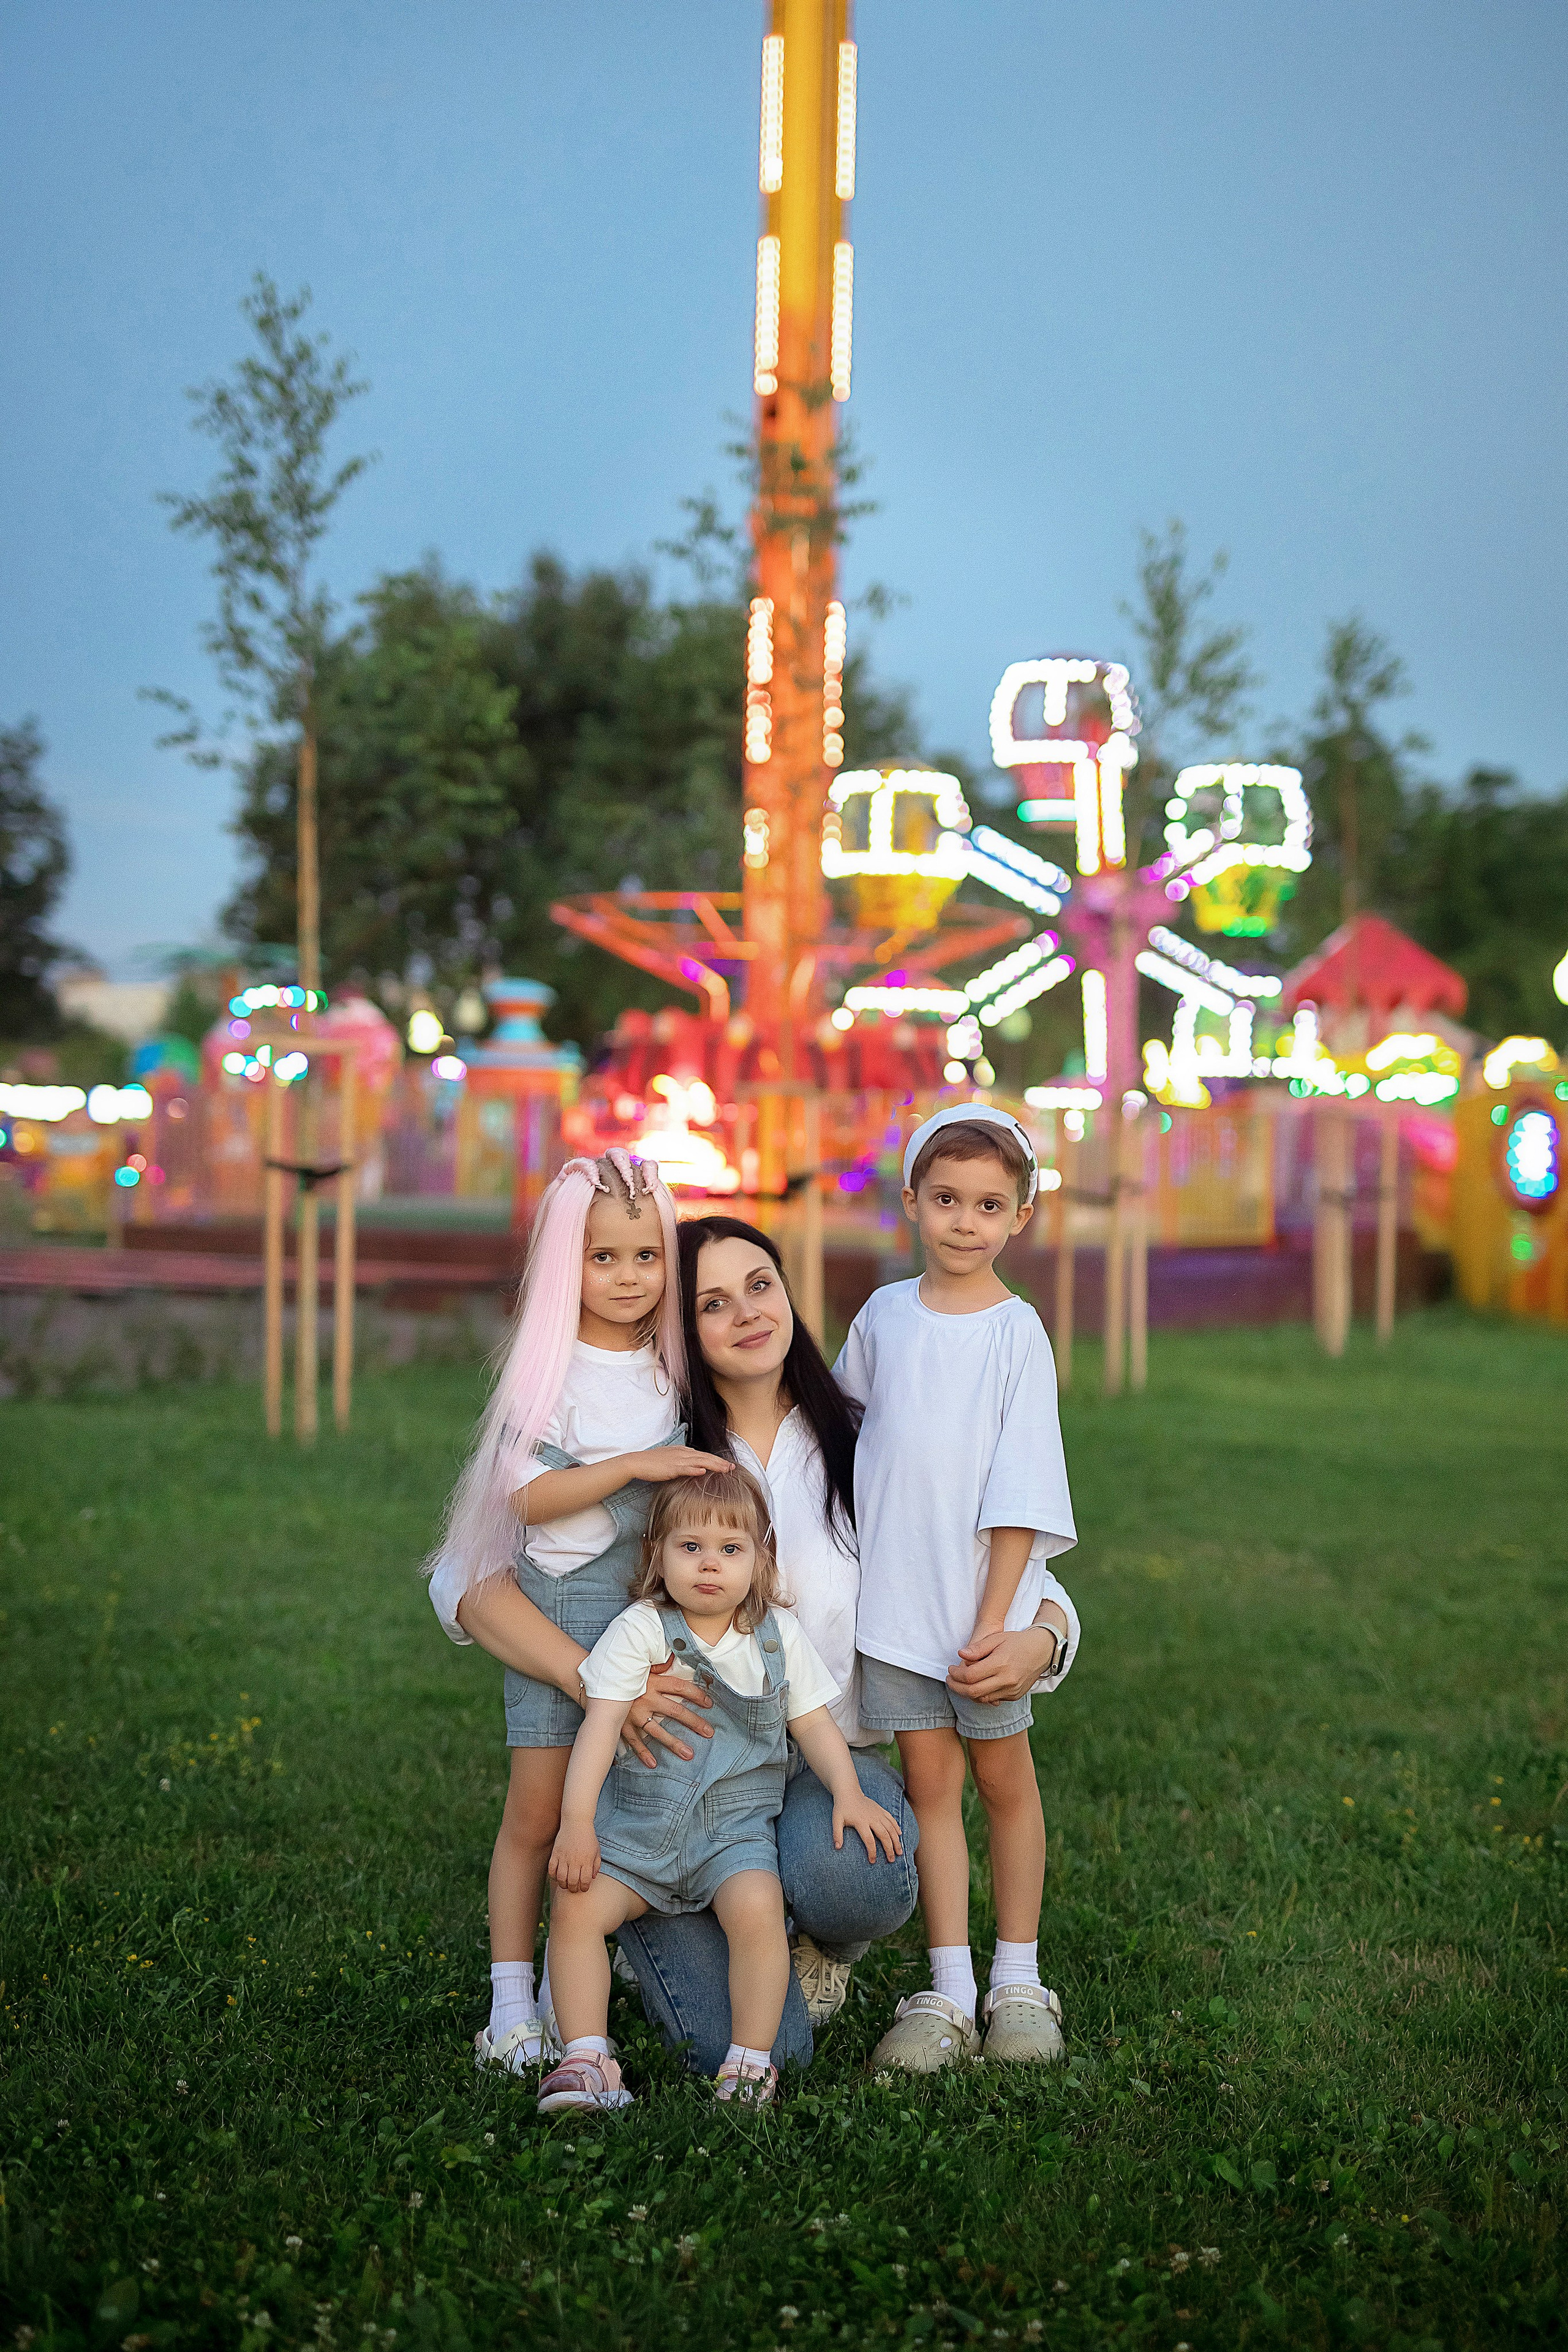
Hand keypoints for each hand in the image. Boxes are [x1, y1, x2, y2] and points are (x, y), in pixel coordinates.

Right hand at [548, 1819, 600, 1892]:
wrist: (576, 1821)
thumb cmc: (588, 1837)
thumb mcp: (597, 1850)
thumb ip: (596, 1865)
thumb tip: (592, 1878)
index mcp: (587, 1860)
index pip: (585, 1881)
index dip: (584, 1888)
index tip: (583, 1888)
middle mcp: (575, 1860)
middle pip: (572, 1882)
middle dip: (573, 1889)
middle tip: (574, 1888)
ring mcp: (564, 1857)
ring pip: (561, 1878)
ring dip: (563, 1885)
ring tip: (566, 1884)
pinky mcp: (555, 1853)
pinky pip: (551, 1870)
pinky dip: (553, 1876)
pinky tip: (557, 1875)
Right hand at [621, 1659, 715, 1768]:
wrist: (593, 1680)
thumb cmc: (620, 1672)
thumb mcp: (640, 1665)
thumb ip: (658, 1663)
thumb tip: (674, 1657)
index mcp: (652, 1682)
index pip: (679, 1688)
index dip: (696, 1695)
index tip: (709, 1703)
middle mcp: (645, 1699)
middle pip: (675, 1711)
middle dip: (693, 1722)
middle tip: (709, 1732)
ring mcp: (633, 1714)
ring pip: (658, 1731)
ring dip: (674, 1743)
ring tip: (689, 1754)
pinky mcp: (621, 1725)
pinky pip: (634, 1742)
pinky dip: (642, 1753)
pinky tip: (653, 1763)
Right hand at [626, 1447, 733, 1482]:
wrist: (637, 1462)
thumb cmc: (652, 1463)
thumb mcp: (670, 1461)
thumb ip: (683, 1463)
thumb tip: (695, 1468)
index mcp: (683, 1451)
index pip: (703, 1455)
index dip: (716, 1460)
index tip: (727, 1465)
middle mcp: (682, 1453)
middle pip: (705, 1457)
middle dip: (720, 1462)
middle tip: (733, 1468)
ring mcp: (677, 1459)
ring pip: (700, 1461)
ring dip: (714, 1465)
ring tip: (725, 1469)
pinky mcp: (671, 1467)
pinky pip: (685, 1468)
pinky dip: (695, 1469)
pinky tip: (703, 1471)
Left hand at [831, 1788, 903, 1863]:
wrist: (849, 1792)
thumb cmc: (842, 1808)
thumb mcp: (836, 1820)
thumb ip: (837, 1833)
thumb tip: (837, 1847)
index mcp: (861, 1821)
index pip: (869, 1840)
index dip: (872, 1852)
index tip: (873, 1861)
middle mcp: (872, 1817)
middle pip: (884, 1835)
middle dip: (889, 1849)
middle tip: (892, 1860)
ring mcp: (878, 1813)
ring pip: (890, 1828)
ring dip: (896, 1840)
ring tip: (899, 1852)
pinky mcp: (881, 1810)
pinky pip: (891, 1819)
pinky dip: (896, 1827)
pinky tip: (899, 1835)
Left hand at [947, 1620, 1065, 1705]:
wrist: (1041, 1651)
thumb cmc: (1016, 1641)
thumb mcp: (997, 1638)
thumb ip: (978, 1648)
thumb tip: (960, 1655)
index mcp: (1001, 1663)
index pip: (970, 1676)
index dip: (956, 1674)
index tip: (950, 1669)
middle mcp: (1007, 1680)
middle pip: (973, 1692)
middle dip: (956, 1687)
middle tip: (950, 1680)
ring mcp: (1011, 1690)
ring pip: (982, 1699)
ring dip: (967, 1693)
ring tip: (960, 1683)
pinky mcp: (1014, 1696)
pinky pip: (992, 1700)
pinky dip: (981, 1695)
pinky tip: (976, 1685)